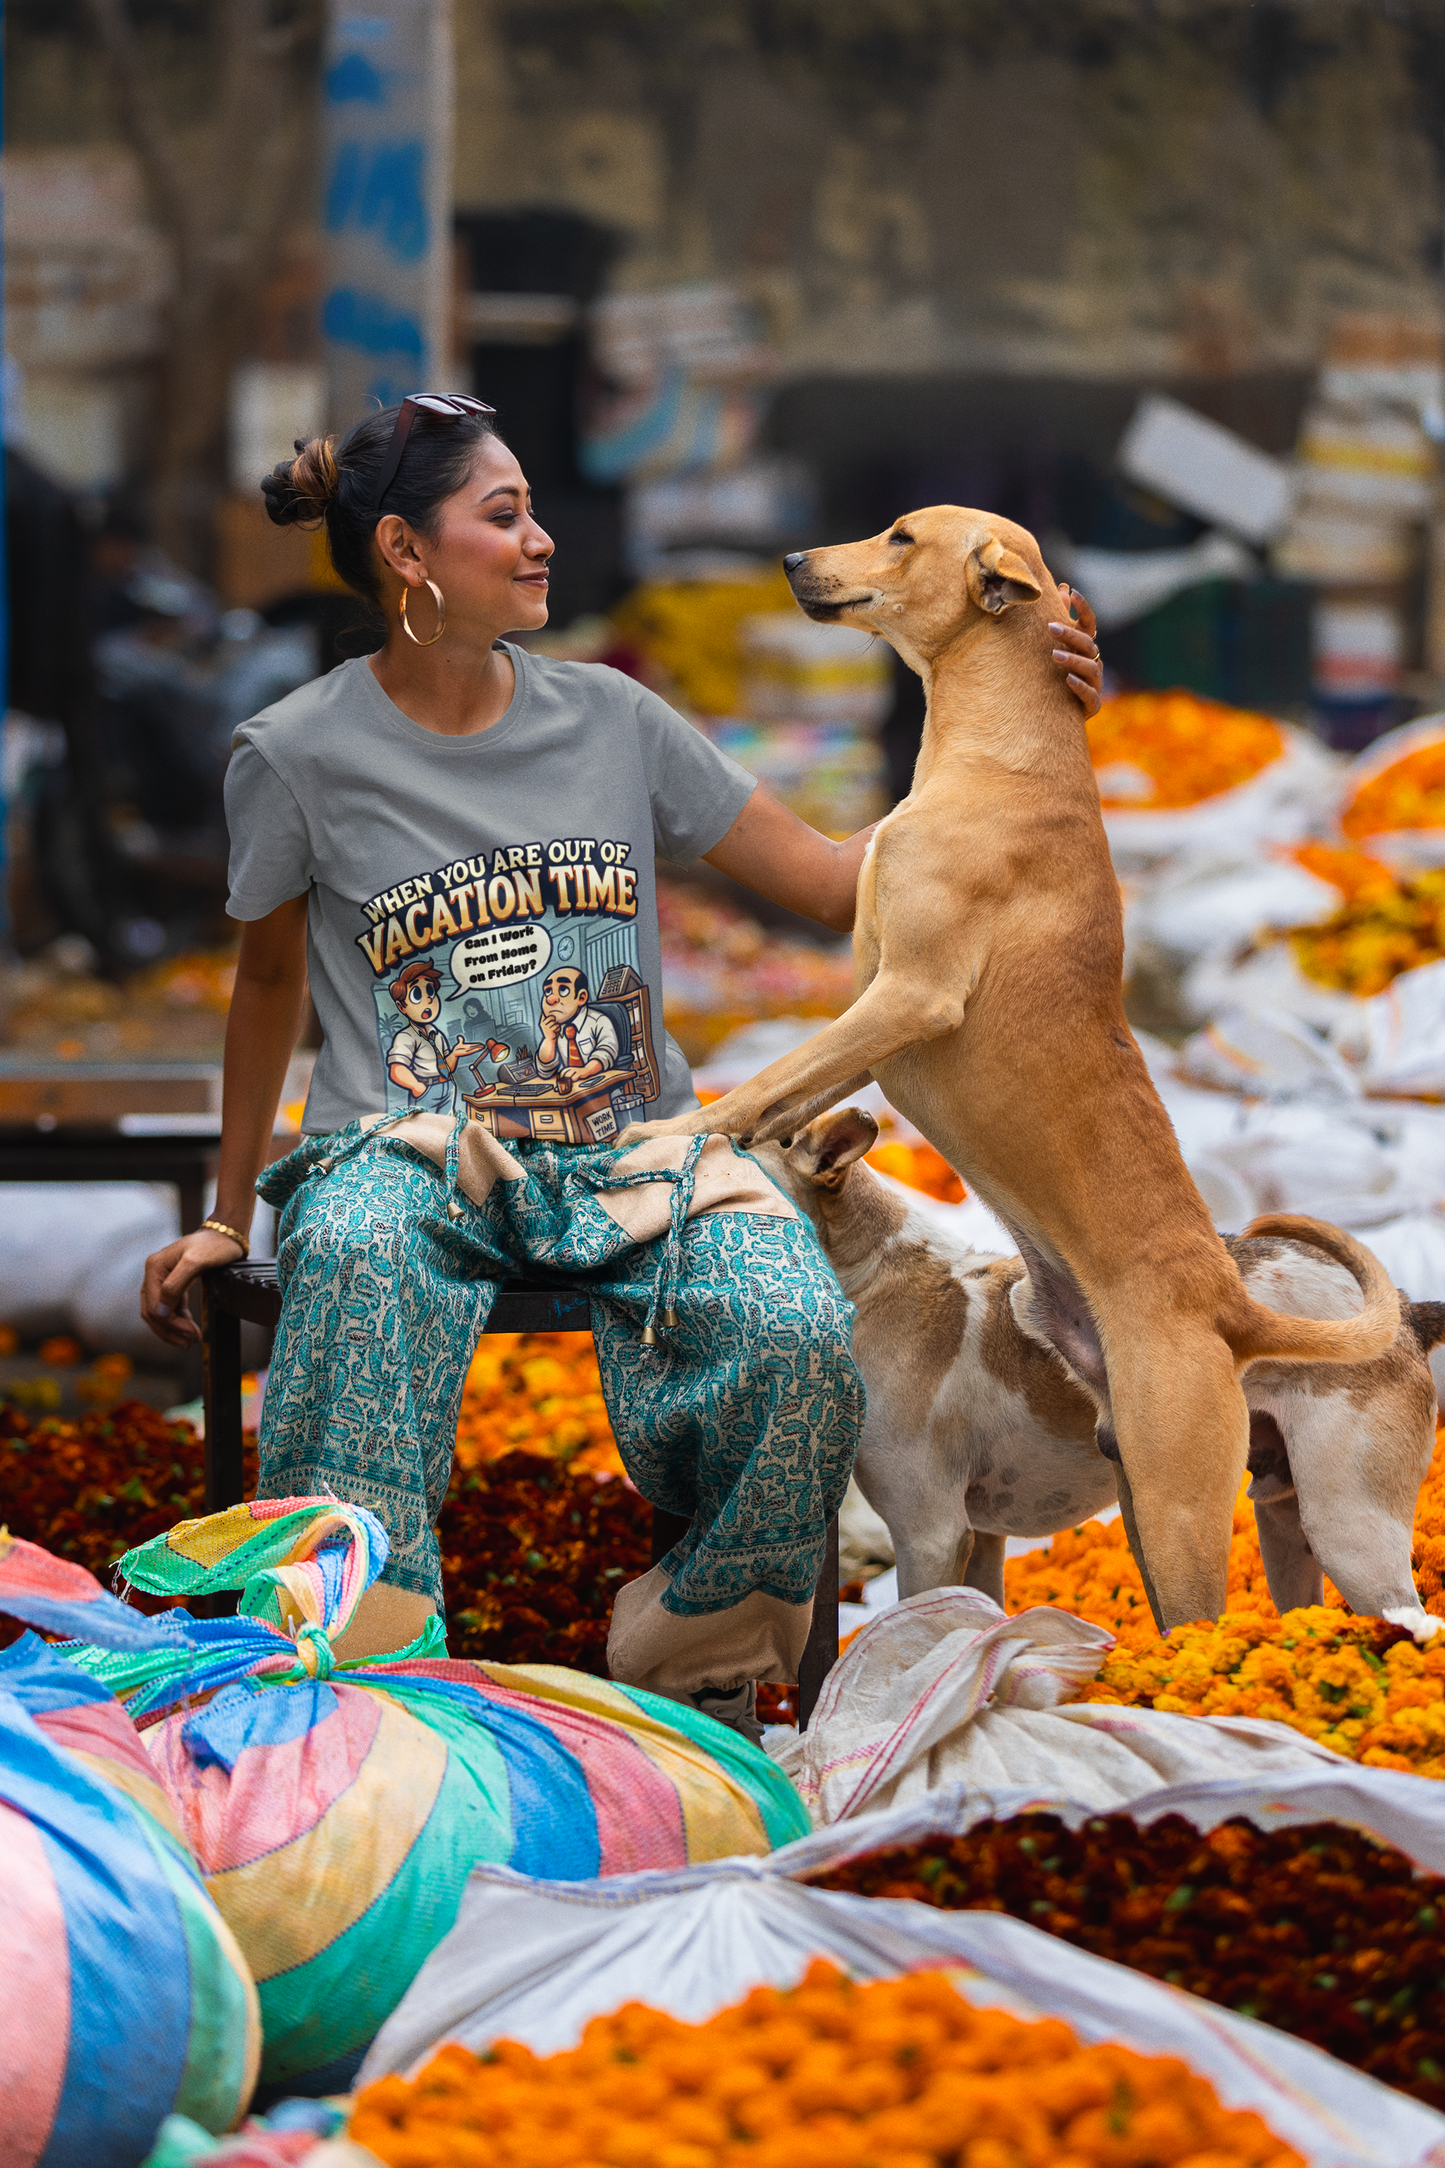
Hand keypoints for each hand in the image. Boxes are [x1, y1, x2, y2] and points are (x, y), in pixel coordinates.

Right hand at [141, 1226, 246, 1347]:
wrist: (226, 1235)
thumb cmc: (214, 1245)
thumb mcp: (195, 1263)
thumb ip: (174, 1286)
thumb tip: (160, 1311)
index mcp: (154, 1268)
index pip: (153, 1307)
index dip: (169, 1324)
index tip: (189, 1334)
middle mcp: (154, 1273)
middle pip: (153, 1312)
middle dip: (170, 1330)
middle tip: (190, 1342)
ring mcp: (162, 1278)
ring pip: (160, 1312)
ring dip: (173, 1328)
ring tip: (190, 1338)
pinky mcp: (173, 1282)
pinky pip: (170, 1307)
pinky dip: (177, 1319)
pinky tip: (188, 1327)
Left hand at [1049, 586, 1102, 716]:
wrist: (1056, 715)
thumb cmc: (1054, 676)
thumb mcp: (1056, 647)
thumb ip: (1060, 618)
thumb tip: (1062, 587)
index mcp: (1086, 648)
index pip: (1089, 624)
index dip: (1084, 608)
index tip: (1073, 592)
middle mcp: (1093, 663)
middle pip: (1087, 644)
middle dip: (1070, 635)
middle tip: (1050, 627)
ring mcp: (1095, 684)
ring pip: (1090, 669)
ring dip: (1073, 660)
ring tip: (1054, 655)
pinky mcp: (1092, 705)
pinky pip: (1090, 696)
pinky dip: (1080, 687)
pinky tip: (1067, 680)